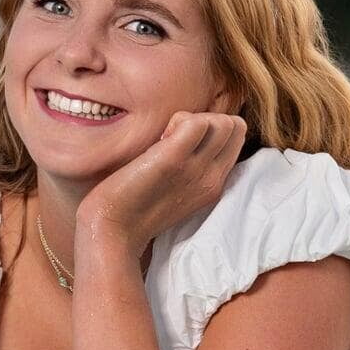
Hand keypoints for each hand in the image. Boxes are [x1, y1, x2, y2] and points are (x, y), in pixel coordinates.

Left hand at [76, 111, 247, 257]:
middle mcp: (212, 177)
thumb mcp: (179, 190)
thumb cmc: (136, 208)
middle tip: (176, 137)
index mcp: (215, 184)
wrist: (114, 230)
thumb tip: (191, 136)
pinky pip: (196, 123)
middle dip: (207, 119)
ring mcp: (196, 169)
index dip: (211, 129)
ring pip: (223, 122)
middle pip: (236, 126)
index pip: (236, 137)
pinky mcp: (174, 159)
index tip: (184, 143)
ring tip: (167, 138)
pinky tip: (160, 139)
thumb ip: (193, 168)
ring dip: (193, 118)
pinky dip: (178, 120)